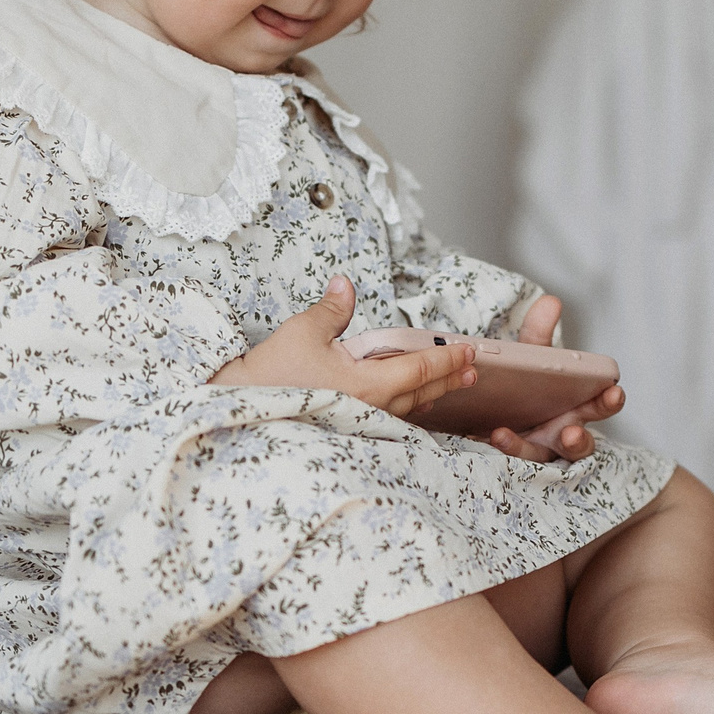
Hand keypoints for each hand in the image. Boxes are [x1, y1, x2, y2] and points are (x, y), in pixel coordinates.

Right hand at [213, 276, 476, 417]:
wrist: (240, 415)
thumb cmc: (271, 377)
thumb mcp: (303, 333)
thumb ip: (332, 309)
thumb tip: (345, 284)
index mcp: (368, 385)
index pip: (420, 369)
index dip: (448, 358)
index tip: (469, 350)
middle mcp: (370, 408)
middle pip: (421, 392)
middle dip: (449, 379)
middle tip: (473, 369)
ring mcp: (359, 423)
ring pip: (406, 409)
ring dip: (431, 394)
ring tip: (449, 386)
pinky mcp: (346, 429)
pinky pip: (387, 419)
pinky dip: (406, 408)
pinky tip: (409, 406)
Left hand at [486, 294, 624, 461]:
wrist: (496, 411)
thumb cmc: (530, 384)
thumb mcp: (534, 358)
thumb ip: (539, 334)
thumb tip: (550, 302)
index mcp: (578, 404)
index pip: (602, 403)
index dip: (611, 399)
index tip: (614, 391)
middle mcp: (565, 430)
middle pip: (581, 442)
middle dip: (579, 439)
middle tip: (571, 433)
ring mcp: (542, 447)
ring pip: (541, 458)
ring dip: (527, 448)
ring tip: (506, 436)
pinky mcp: (518, 455)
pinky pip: (514, 457)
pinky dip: (504, 446)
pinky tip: (491, 434)